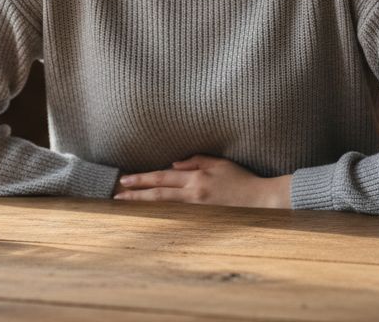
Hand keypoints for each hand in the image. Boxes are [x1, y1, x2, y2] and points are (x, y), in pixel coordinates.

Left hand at [113, 155, 290, 208]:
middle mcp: (193, 193)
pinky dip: (162, 214)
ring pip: (164, 206)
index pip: (162, 177)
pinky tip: (150, 215)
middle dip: (136, 193)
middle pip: (158, 193)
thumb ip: (196, 161)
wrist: (261, 200)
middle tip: (117, 194)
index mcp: (196, 177)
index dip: (142, 179)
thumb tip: (173, 165)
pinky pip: (177, 215)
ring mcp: (198, 208)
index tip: (125, 180)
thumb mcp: (219, 163)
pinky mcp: (203, 218)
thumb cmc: (241, 179)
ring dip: (144, 204)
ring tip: (126, 204)